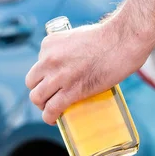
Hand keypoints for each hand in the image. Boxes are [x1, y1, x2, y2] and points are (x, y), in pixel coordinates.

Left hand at [25, 14, 154, 124]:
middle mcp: (48, 59)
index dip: (45, 75)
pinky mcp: (71, 90)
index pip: (37, 65)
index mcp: (48, 44)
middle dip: (40, 91)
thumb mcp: (76, 36)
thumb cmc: (108, 37)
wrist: (122, 41)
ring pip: (37, 97)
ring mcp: (58, 76)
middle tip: (51, 95)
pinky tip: (53, 119)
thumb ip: (67, 49)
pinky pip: (52, 109)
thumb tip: (69, 66)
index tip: (54, 80)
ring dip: (43, 105)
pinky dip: (50, 117)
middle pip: (32, 83)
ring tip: (52, 108)